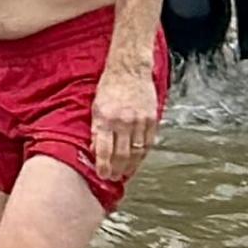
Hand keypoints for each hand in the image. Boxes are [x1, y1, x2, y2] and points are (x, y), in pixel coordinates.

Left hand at [90, 62, 161, 183]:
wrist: (129, 70)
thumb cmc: (109, 86)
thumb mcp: (95, 106)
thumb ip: (96, 129)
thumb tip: (95, 149)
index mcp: (106, 118)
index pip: (104, 149)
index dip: (103, 165)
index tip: (102, 175)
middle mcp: (124, 121)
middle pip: (122, 154)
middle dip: (117, 169)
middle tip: (113, 178)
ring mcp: (140, 121)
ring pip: (137, 151)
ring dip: (131, 165)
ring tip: (124, 173)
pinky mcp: (152, 119)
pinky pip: (149, 142)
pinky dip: (143, 154)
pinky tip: (138, 160)